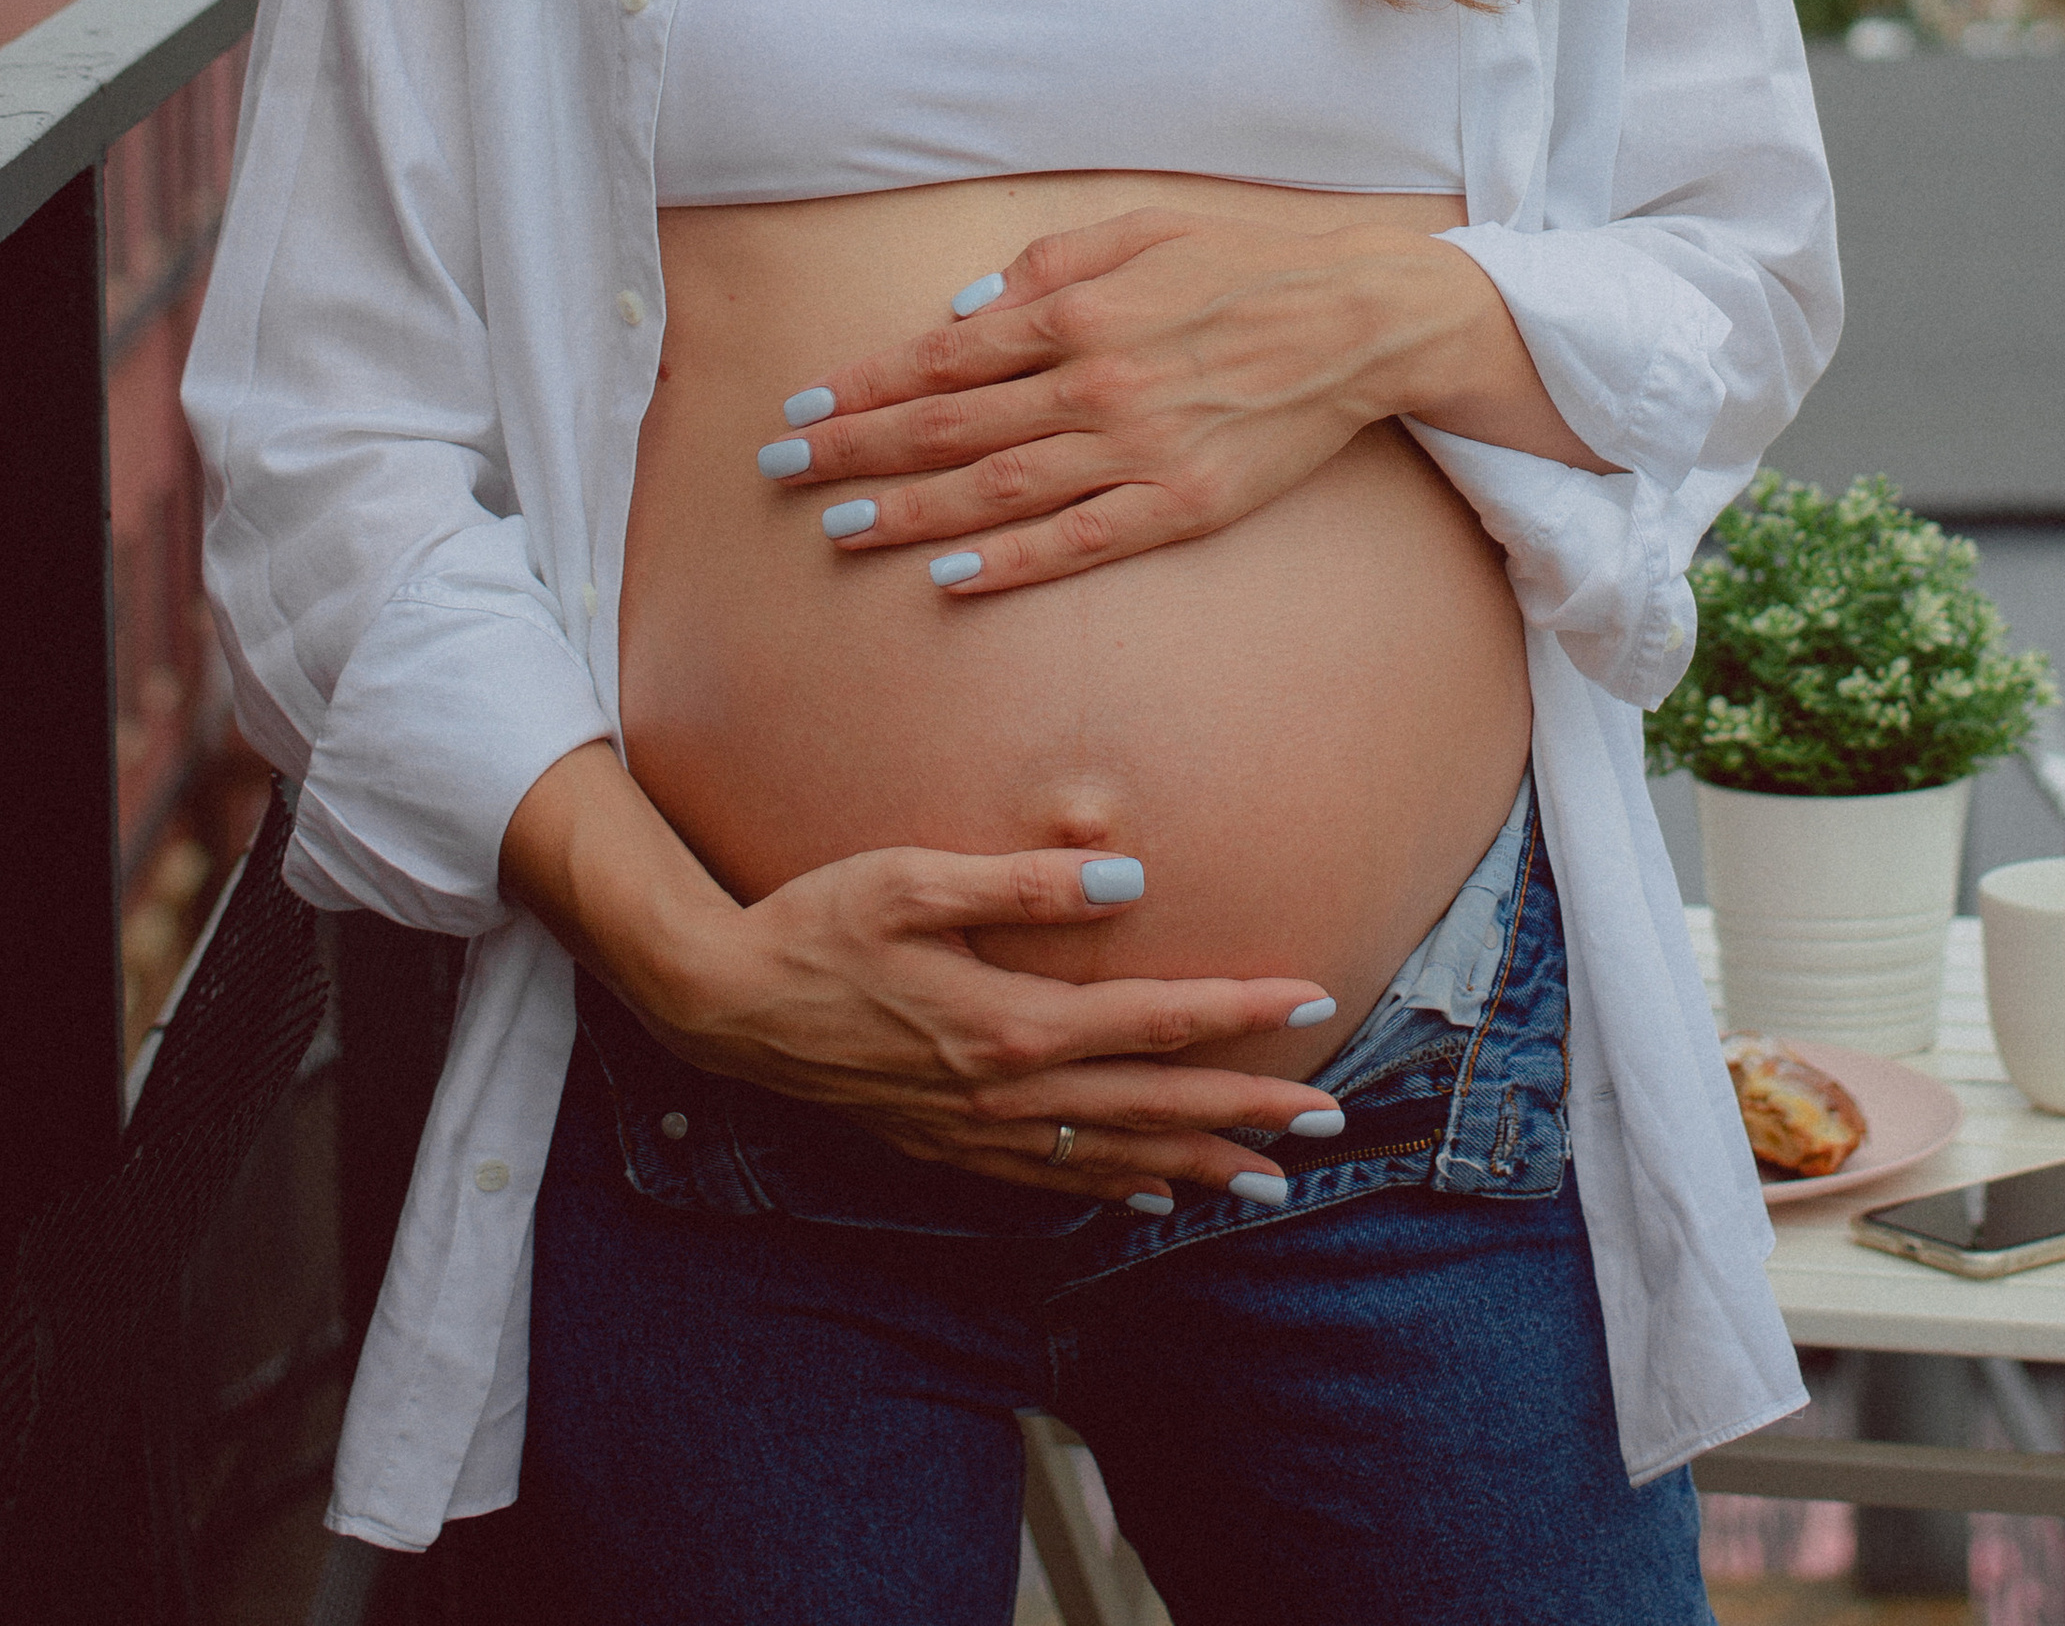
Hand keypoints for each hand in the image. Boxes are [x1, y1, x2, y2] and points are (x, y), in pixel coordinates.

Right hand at [647, 841, 1340, 1206]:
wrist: (725, 1004)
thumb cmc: (819, 922)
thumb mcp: (914, 878)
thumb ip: (1024, 885)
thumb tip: (1130, 875)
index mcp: (1010, 1022)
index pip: (1155, 1021)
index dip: (1239, 1012)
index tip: (1314, 1003)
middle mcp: (1004, 1091)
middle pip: (1154, 1106)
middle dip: (1251, 1113)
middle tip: (1332, 1120)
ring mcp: (974, 1130)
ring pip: (1112, 1158)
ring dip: (1199, 1167)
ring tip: (1273, 1181)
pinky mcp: (944, 1146)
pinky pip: (1049, 1183)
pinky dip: (1111, 1190)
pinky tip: (1147, 1196)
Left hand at [769, 209, 1405, 594]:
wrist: (1361, 320)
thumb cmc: (1248, 263)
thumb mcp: (1144, 229)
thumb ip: (1048, 264)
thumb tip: (963, 308)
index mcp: (1080, 310)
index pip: (945, 357)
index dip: (867, 384)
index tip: (805, 404)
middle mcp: (1096, 382)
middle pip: (949, 427)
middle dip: (857, 448)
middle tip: (781, 471)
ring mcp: (1138, 450)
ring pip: (997, 491)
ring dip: (909, 510)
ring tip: (838, 527)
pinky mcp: (1182, 505)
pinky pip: (1079, 542)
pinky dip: (1009, 562)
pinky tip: (949, 576)